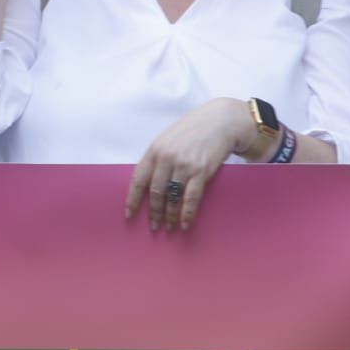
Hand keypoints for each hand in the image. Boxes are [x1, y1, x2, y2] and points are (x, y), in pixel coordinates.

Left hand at [125, 98, 251, 231]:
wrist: (220, 121)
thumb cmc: (192, 131)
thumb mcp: (167, 140)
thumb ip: (157, 159)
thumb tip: (148, 182)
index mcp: (154, 151)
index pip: (138, 180)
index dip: (133, 199)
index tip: (129, 214)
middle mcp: (167, 159)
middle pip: (156, 192)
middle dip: (153, 212)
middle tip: (153, 227)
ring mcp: (184, 165)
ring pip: (172, 197)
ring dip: (169, 216)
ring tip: (168, 228)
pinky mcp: (202, 171)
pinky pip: (191, 198)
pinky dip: (187, 213)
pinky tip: (185, 223)